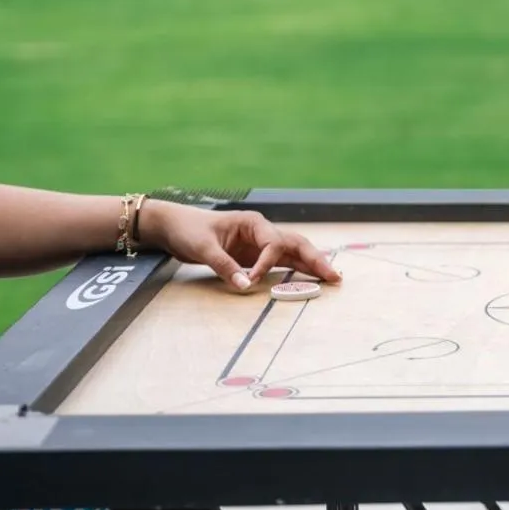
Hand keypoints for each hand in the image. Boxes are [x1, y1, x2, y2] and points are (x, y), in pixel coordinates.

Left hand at [139, 201, 341, 291]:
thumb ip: (224, 266)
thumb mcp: (203, 248)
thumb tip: (244, 286)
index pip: (272, 244)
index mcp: (253, 223)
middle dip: (315, 260)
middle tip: (334, 276)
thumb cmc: (188, 231)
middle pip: (297, 244)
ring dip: (312, 265)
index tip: (251, 279)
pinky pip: (283, 263)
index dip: (266, 263)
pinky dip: (298, 270)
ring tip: (332, 278)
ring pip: (294, 253)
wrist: (174, 226)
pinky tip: (312, 279)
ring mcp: (261, 244)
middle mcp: (262, 232)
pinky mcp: (256, 256)